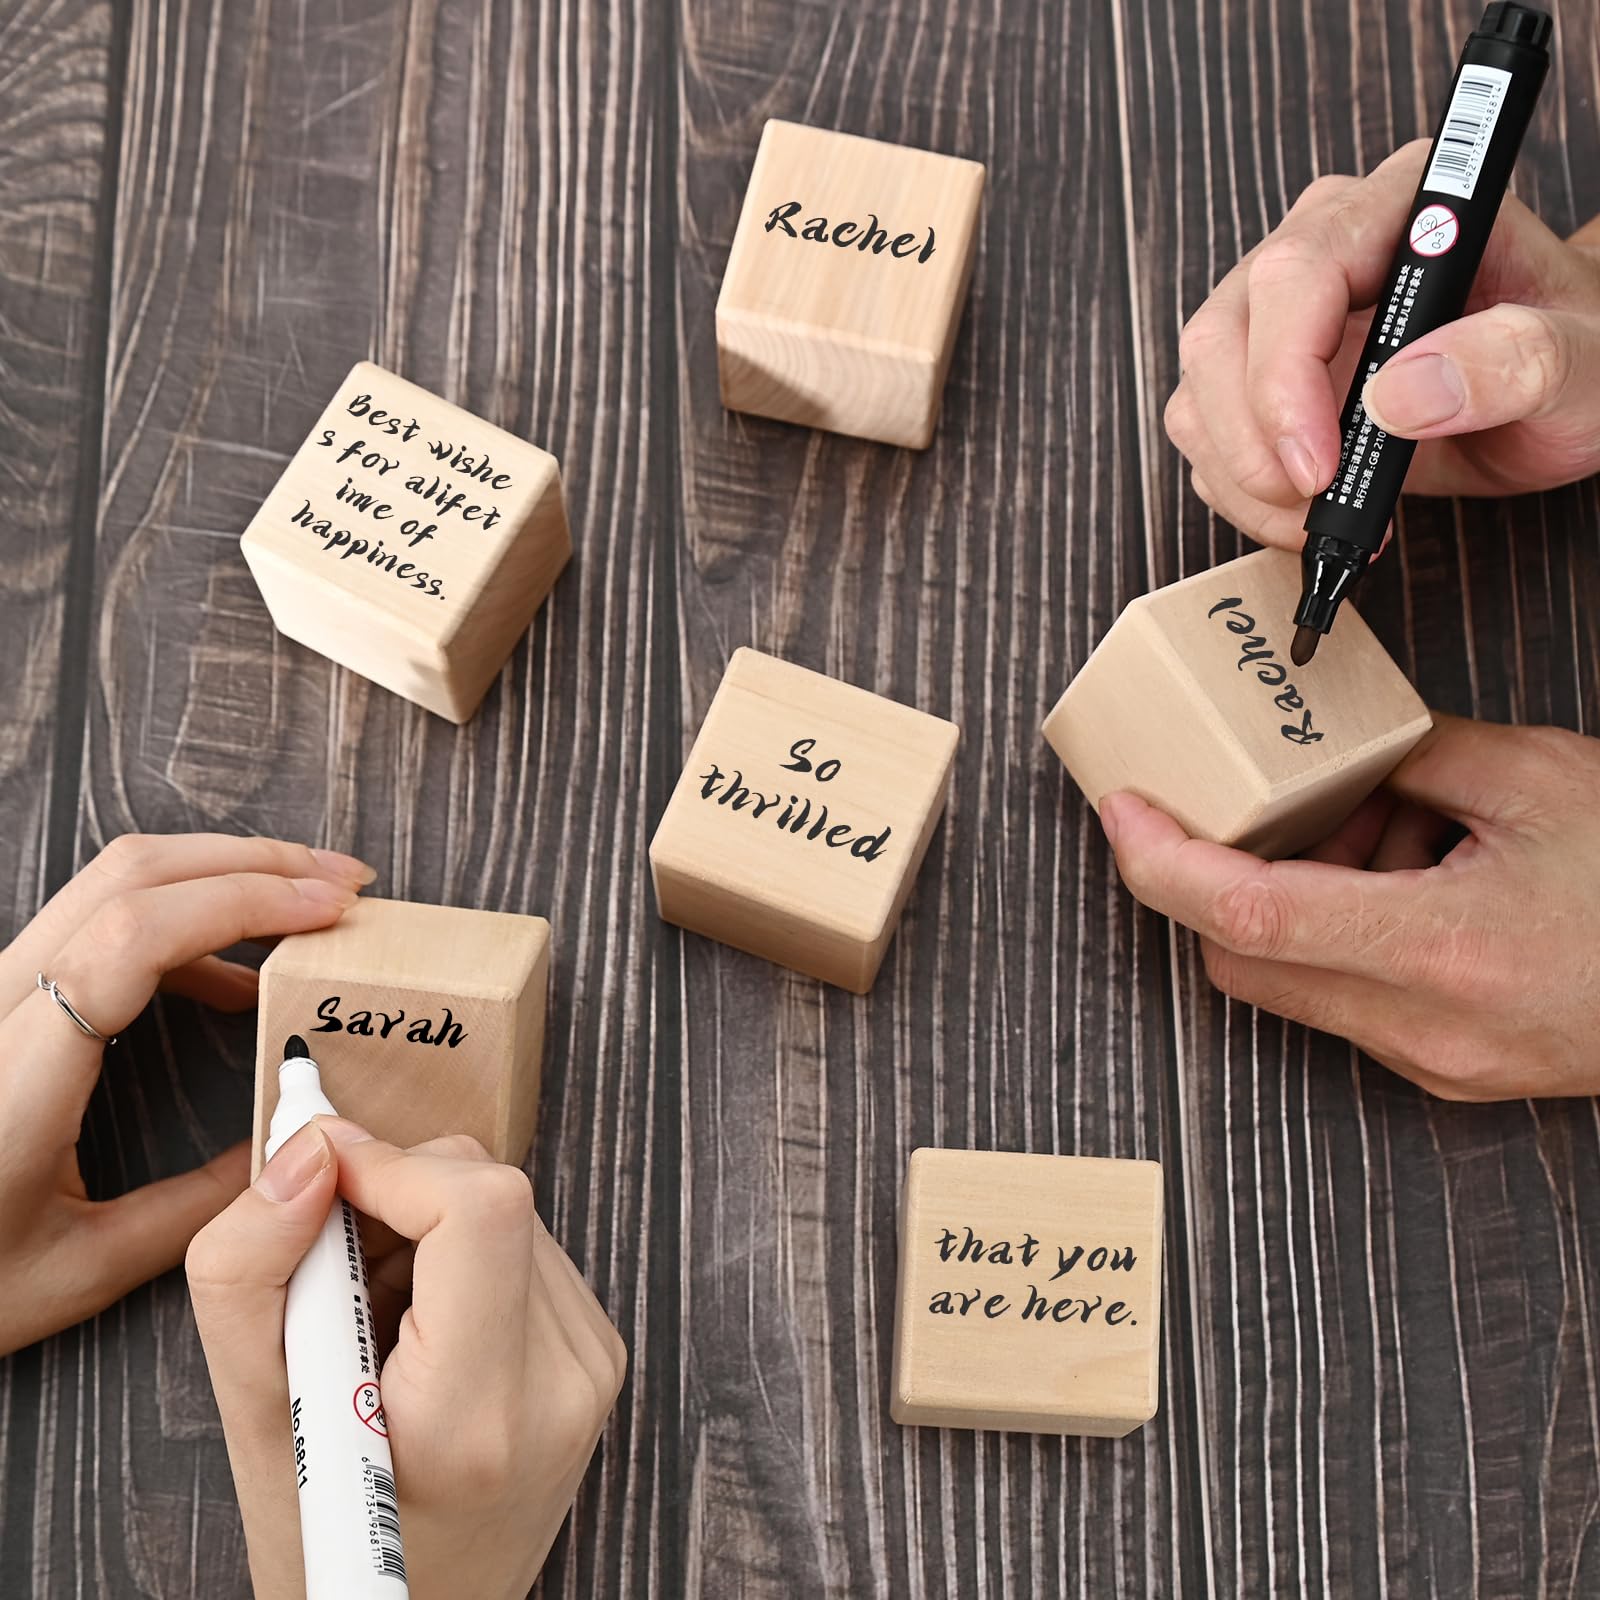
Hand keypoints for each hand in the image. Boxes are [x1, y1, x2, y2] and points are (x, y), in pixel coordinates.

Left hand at [0, 833, 370, 1354]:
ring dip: (226, 876)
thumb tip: (293, 1152)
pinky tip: (236, 978)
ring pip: (118, 881)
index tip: (331, 910)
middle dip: (255, 861)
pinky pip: (104, 922)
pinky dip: (188, 920)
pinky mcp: (6, 997)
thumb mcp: (76, 1272)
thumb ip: (193, 1211)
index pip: (132, 936)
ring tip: (311, 907)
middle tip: (347, 884)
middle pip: (132, 873)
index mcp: (17, 1072)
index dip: (242, 902)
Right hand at [186, 1119, 625, 1599]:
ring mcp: (593, 1363)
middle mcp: (561, 1379)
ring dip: (424, 1228)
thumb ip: (248, 1269)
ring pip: (505, 1205)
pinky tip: (421, 1326)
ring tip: (375, 1319)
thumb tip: (311, 1147)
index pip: (478, 1209)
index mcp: (477, 1412)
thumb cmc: (326, 1532)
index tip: (318, 1175)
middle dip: (393, 1195)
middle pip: (490, 1189)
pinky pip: (526, 1243)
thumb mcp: (247, 1413)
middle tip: (331, 1273)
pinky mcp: (598, 1349)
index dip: (391, 1164)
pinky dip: (460, 1256)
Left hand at [1097, 715, 1599, 1100]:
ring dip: (1289, 903)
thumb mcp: (1540, 783)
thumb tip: (1328, 738)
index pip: (1246, 915)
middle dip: (1222, 876)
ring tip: (1379, 833)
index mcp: (1443, 949)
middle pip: (1242, 955)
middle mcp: (1422, 1024)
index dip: (1160, 862)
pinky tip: (1405, 876)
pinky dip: (1334, 935)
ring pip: (1285, 982)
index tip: (1121, 809)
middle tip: (1263, 802)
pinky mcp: (1442, 1071)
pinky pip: (1339, 1001)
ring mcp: (1430, 1061)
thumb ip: (1416, 755)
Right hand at [1164, 139, 1599, 547]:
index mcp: (1406, 208)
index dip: (1285, 374)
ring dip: (1243, 476)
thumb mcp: (1582, 362)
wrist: (1559, 393)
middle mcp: (1327, 245)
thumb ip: (1514, 360)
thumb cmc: (1574, 360)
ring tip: (1324, 516)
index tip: (1319, 465)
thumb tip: (1400, 396)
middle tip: (1316, 505)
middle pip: (1222, 333)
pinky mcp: (1257, 376)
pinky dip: (1241, 493)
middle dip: (1253, 439)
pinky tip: (1309, 512)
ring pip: (1199, 391)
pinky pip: (1206, 435)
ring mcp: (1280, 313)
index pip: (1297, 272)